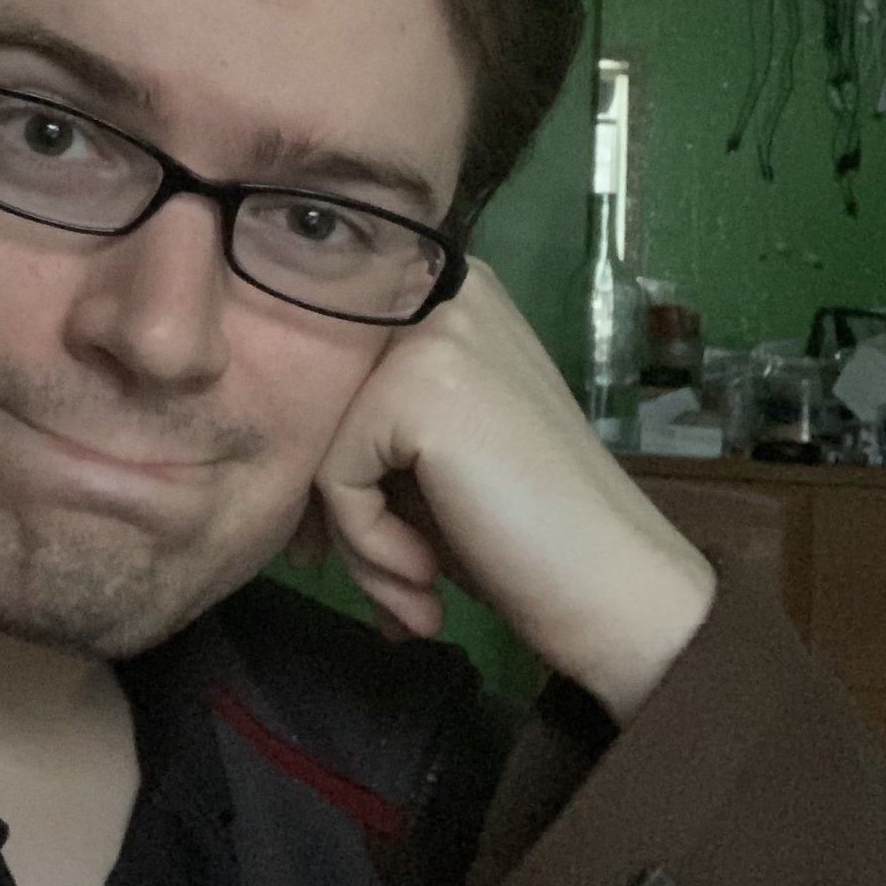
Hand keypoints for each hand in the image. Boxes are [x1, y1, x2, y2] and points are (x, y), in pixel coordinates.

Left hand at [296, 259, 715, 724]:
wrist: (617, 587)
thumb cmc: (528, 533)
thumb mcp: (430, 460)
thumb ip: (363, 429)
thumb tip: (268, 452)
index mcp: (446, 292)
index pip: (330, 369)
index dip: (332, 471)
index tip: (353, 546)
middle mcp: (442, 290)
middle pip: (321, 406)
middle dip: (338, 514)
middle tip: (389, 587)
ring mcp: (432, 333)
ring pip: (322, 447)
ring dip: (358, 545)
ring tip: (413, 596)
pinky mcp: (417, 388)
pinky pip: (335, 479)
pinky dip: (370, 547)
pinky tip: (429, 579)